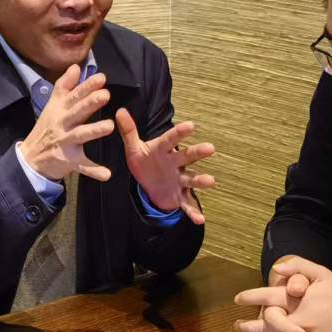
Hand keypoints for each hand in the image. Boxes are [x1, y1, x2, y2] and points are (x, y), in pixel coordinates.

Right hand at [19, 65, 113, 182]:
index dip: (87, 86)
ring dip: (94, 131)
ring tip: (110, 126)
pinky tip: (106, 174)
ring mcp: (65, 142)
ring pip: (80, 135)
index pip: (73, 95)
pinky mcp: (68, 161)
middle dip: (90, 103)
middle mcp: (62, 124)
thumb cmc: (46, 128)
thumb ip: (65, 86)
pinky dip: (94, 171)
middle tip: (105, 95)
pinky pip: (82, 166)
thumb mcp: (52, 105)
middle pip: (77, 112)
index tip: (101, 78)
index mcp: (60, 110)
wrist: (30, 158)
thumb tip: (76, 66)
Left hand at [117, 107, 215, 222]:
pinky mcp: (179, 195)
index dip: (180, 133)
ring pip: (191, 179)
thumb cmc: (145, 162)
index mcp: (164, 150)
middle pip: (187, 157)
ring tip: (211, 181)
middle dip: (198, 153)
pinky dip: (193, 212)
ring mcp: (179, 179)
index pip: (171, 139)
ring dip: (201, 180)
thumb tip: (120, 111)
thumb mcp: (134, 148)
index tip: (191, 125)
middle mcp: (175, 163)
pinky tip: (200, 220)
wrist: (150, 184)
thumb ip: (129, 131)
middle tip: (210, 148)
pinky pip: (187, 203)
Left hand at [235, 257, 331, 331]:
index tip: (238, 298)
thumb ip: (299, 267)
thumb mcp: (323, 274)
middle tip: (237, 325)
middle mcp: (300, 325)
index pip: (268, 300)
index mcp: (299, 304)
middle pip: (266, 330)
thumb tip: (276, 269)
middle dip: (248, 328)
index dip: (250, 298)